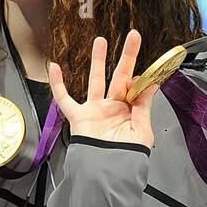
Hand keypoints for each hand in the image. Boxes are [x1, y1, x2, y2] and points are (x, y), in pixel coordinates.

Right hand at [48, 31, 155, 148]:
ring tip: (101, 40)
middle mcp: (112, 108)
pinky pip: (64, 98)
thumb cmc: (126, 155)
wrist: (106, 170)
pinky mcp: (78, 116)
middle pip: (119, 76)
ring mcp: (95, 110)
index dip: (141, 78)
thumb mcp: (142, 130)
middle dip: (126, 56)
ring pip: (96, 80)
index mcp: (129, 112)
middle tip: (133, 36)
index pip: (136, 88)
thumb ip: (144, 106)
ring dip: (98, 60)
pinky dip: (58, 83)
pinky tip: (54, 67)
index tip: (147, 71)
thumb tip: (151, 83)